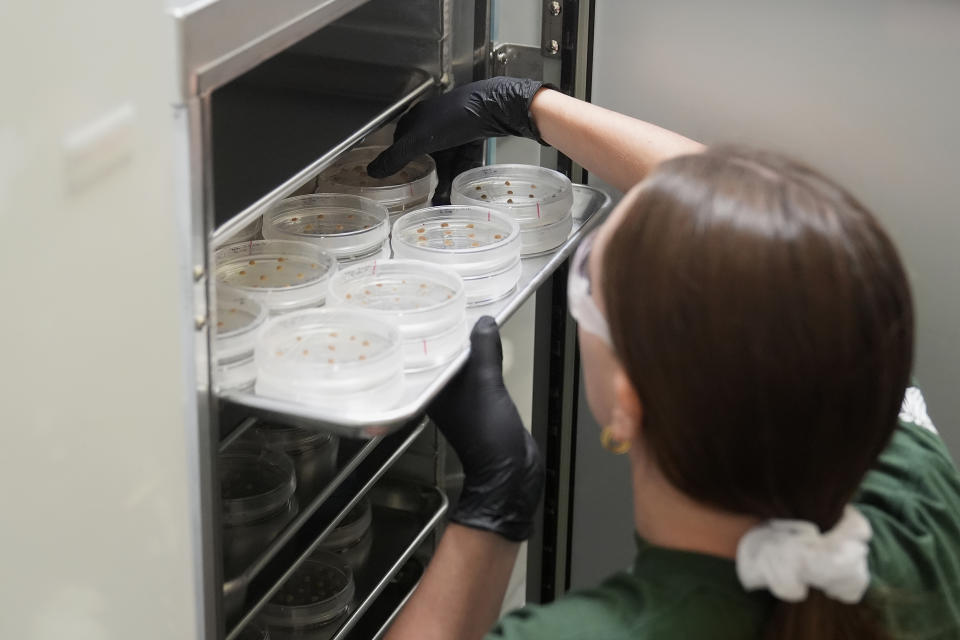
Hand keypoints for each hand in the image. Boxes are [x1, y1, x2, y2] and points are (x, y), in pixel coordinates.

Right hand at [367, 77, 549, 178]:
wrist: (494, 107)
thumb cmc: (454, 118)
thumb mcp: (419, 141)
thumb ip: (395, 157)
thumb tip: (371, 172)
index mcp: (416, 119)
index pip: (400, 143)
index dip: (398, 162)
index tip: (397, 181)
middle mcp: (433, 123)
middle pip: (424, 154)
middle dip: (423, 174)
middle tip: (419, 194)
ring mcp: (454, 129)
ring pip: (444, 159)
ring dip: (442, 178)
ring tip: (440, 198)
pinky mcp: (472, 136)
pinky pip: (461, 159)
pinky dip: (458, 174)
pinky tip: (457, 189)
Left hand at [428, 316, 543, 540]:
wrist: (512, 472)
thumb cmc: (488, 439)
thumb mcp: (486, 384)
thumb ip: (484, 350)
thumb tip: (484, 322)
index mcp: (435, 390)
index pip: (430, 352)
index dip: (435, 329)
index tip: (440, 306)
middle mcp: (445, 393)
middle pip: (448, 355)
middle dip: (455, 333)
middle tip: (460, 305)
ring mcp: (464, 399)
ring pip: (466, 363)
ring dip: (473, 346)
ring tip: (477, 320)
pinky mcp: (484, 402)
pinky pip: (483, 373)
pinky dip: (488, 359)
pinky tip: (494, 346)